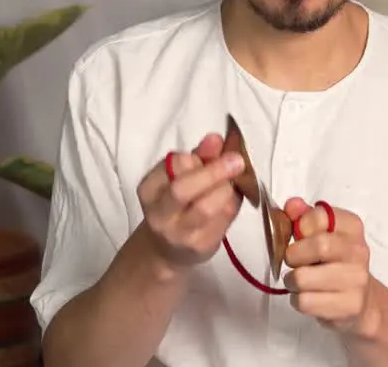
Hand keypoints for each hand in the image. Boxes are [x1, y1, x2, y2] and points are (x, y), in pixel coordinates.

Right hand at [135, 133, 244, 270]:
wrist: (168, 249)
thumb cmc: (177, 205)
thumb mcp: (181, 177)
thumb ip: (199, 156)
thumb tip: (215, 138)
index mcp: (150, 189)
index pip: (173, 164)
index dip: (197, 156)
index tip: (214, 151)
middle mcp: (159, 213)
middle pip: (183, 189)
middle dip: (213, 172)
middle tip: (237, 161)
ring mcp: (179, 233)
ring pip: (205, 207)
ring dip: (225, 189)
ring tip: (233, 183)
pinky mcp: (201, 246)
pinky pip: (223, 219)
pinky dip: (233, 204)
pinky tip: (233, 198)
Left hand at [281, 197, 375, 333]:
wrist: (361, 302)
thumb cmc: (335, 263)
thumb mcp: (322, 234)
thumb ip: (305, 217)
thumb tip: (291, 205)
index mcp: (352, 227)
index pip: (319, 216)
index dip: (300, 226)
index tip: (300, 235)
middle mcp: (359, 251)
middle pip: (317, 246)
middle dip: (293, 255)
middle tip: (293, 261)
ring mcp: (356, 280)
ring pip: (303, 278)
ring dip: (292, 281)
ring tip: (301, 282)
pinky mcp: (349, 306)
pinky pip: (305, 302)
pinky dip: (297, 300)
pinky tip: (308, 297)